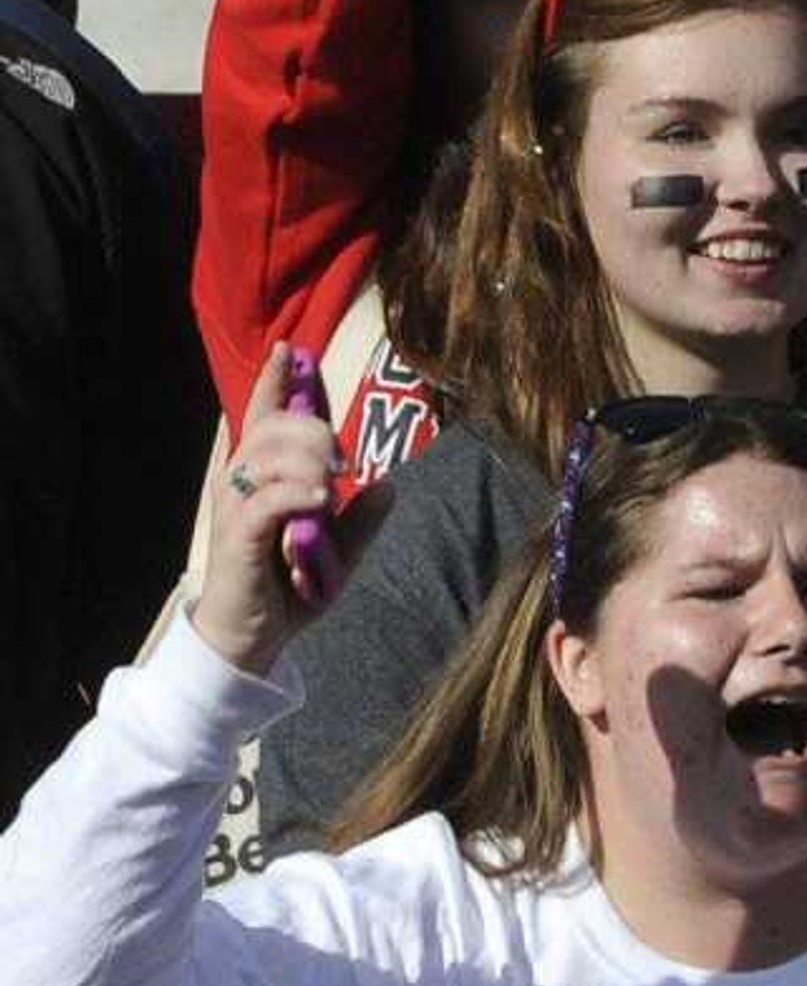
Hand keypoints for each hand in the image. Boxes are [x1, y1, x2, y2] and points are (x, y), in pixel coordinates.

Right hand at [196, 347, 346, 680]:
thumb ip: (361, 519)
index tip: (292, 350)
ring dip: (309, 458)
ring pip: (268, 454)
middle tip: (343, 459)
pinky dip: (297, 493)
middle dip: (312, 427)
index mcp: (261, 475)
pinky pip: (266, 499)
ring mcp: (236, 506)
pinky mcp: (238, 535)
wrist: (253, 635)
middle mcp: (241, 480)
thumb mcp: (337, 549)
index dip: (277, 380)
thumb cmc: (288, 586)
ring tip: (334, 481)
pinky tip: (322, 499)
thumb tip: (391, 485)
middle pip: (272, 426)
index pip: (264, 414)